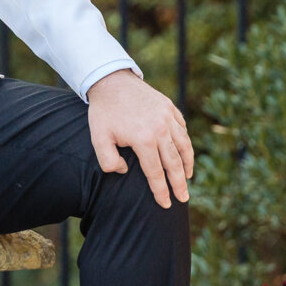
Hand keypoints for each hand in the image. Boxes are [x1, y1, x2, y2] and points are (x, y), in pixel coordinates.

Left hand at [86, 69, 194, 208]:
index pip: (155, 172)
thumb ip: (108, 161)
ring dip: (187, 164)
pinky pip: (182, 129)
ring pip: (183, 146)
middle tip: (183, 199)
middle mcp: (160, 129)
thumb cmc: (104, 112)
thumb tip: (125, 171)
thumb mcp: (98, 138)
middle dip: (179, 184)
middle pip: (174, 163)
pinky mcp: (170, 107)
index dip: (160, 190)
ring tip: (187, 178)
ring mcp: (168, 117)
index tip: (166, 204)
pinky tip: (184, 152)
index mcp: (144, 139)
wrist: (111, 81)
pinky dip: (184, 143)